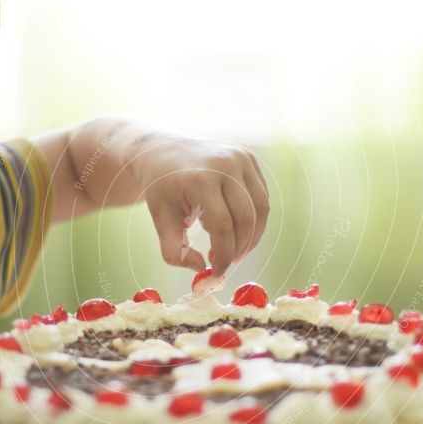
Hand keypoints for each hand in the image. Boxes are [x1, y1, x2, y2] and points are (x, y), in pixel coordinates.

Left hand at [132, 134, 269, 276]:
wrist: (163, 151)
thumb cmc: (161, 188)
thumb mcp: (160, 220)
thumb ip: (175, 252)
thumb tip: (201, 268)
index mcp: (199, 179)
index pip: (223, 226)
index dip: (224, 255)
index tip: (217, 272)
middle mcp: (224, 165)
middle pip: (246, 219)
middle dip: (240, 248)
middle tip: (228, 262)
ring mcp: (240, 158)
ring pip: (261, 208)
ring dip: (252, 236)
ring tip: (235, 248)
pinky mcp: (248, 158)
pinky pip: (261, 195)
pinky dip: (255, 218)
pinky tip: (238, 228)